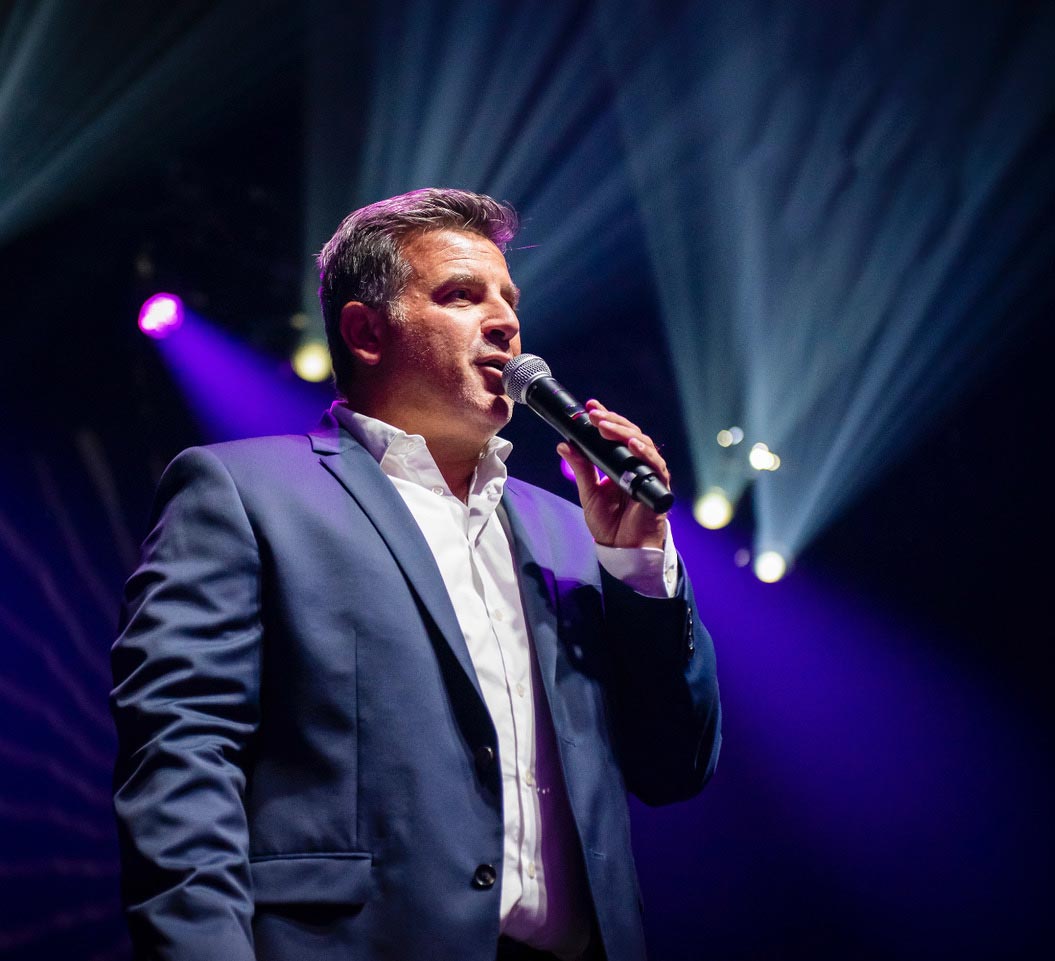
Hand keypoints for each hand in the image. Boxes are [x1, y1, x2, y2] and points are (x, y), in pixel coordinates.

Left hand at [557, 400, 669, 549]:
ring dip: (623, 432)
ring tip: (606, 425)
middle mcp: (636, 464)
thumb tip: (563, 445)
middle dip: (611, 421)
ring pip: (642, 443)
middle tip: (594, 414)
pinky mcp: (658, 485)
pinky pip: (655, 465)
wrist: (621, 548)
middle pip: (629, 433)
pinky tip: (632, 444)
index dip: (606, 418)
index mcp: (620, 462)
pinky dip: (644, 453)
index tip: (590, 406)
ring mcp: (648, 473)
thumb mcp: (588, 492)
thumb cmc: (608, 523)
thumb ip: (580, 468)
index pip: (615, 434)